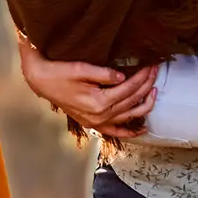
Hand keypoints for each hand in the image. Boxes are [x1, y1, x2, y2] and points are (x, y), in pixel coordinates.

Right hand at [16, 38, 157, 136]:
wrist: (41, 81)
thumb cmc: (59, 72)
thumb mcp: (81, 69)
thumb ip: (104, 73)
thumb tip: (123, 76)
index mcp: (98, 102)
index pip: (128, 89)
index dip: (142, 76)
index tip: (151, 65)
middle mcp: (100, 116)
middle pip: (131, 101)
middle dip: (146, 85)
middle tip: (156, 71)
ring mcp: (96, 122)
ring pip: (128, 117)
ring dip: (144, 104)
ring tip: (155, 90)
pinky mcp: (93, 123)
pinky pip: (116, 131)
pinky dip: (130, 132)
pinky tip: (143, 129)